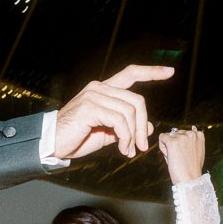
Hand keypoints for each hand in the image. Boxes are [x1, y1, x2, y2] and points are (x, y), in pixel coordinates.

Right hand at [53, 65, 174, 159]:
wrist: (52, 145)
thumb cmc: (77, 138)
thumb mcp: (107, 133)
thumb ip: (126, 127)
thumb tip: (148, 126)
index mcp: (103, 90)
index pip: (130, 73)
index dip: (150, 72)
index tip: (170, 72)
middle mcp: (99, 88)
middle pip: (136, 100)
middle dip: (143, 125)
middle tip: (142, 147)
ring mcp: (94, 96)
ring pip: (130, 112)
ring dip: (133, 136)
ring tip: (128, 151)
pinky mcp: (90, 107)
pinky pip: (119, 121)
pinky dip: (125, 137)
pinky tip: (122, 148)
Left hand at [158, 128, 204, 183]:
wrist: (189, 180)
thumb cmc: (191, 169)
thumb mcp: (195, 151)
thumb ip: (190, 141)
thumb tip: (180, 132)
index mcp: (199, 134)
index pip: (183, 133)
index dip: (181, 144)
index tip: (185, 155)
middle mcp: (192, 133)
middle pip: (175, 134)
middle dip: (174, 144)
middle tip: (180, 158)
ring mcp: (182, 137)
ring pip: (168, 136)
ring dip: (168, 147)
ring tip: (176, 158)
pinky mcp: (172, 142)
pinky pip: (161, 138)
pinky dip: (162, 148)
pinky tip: (170, 157)